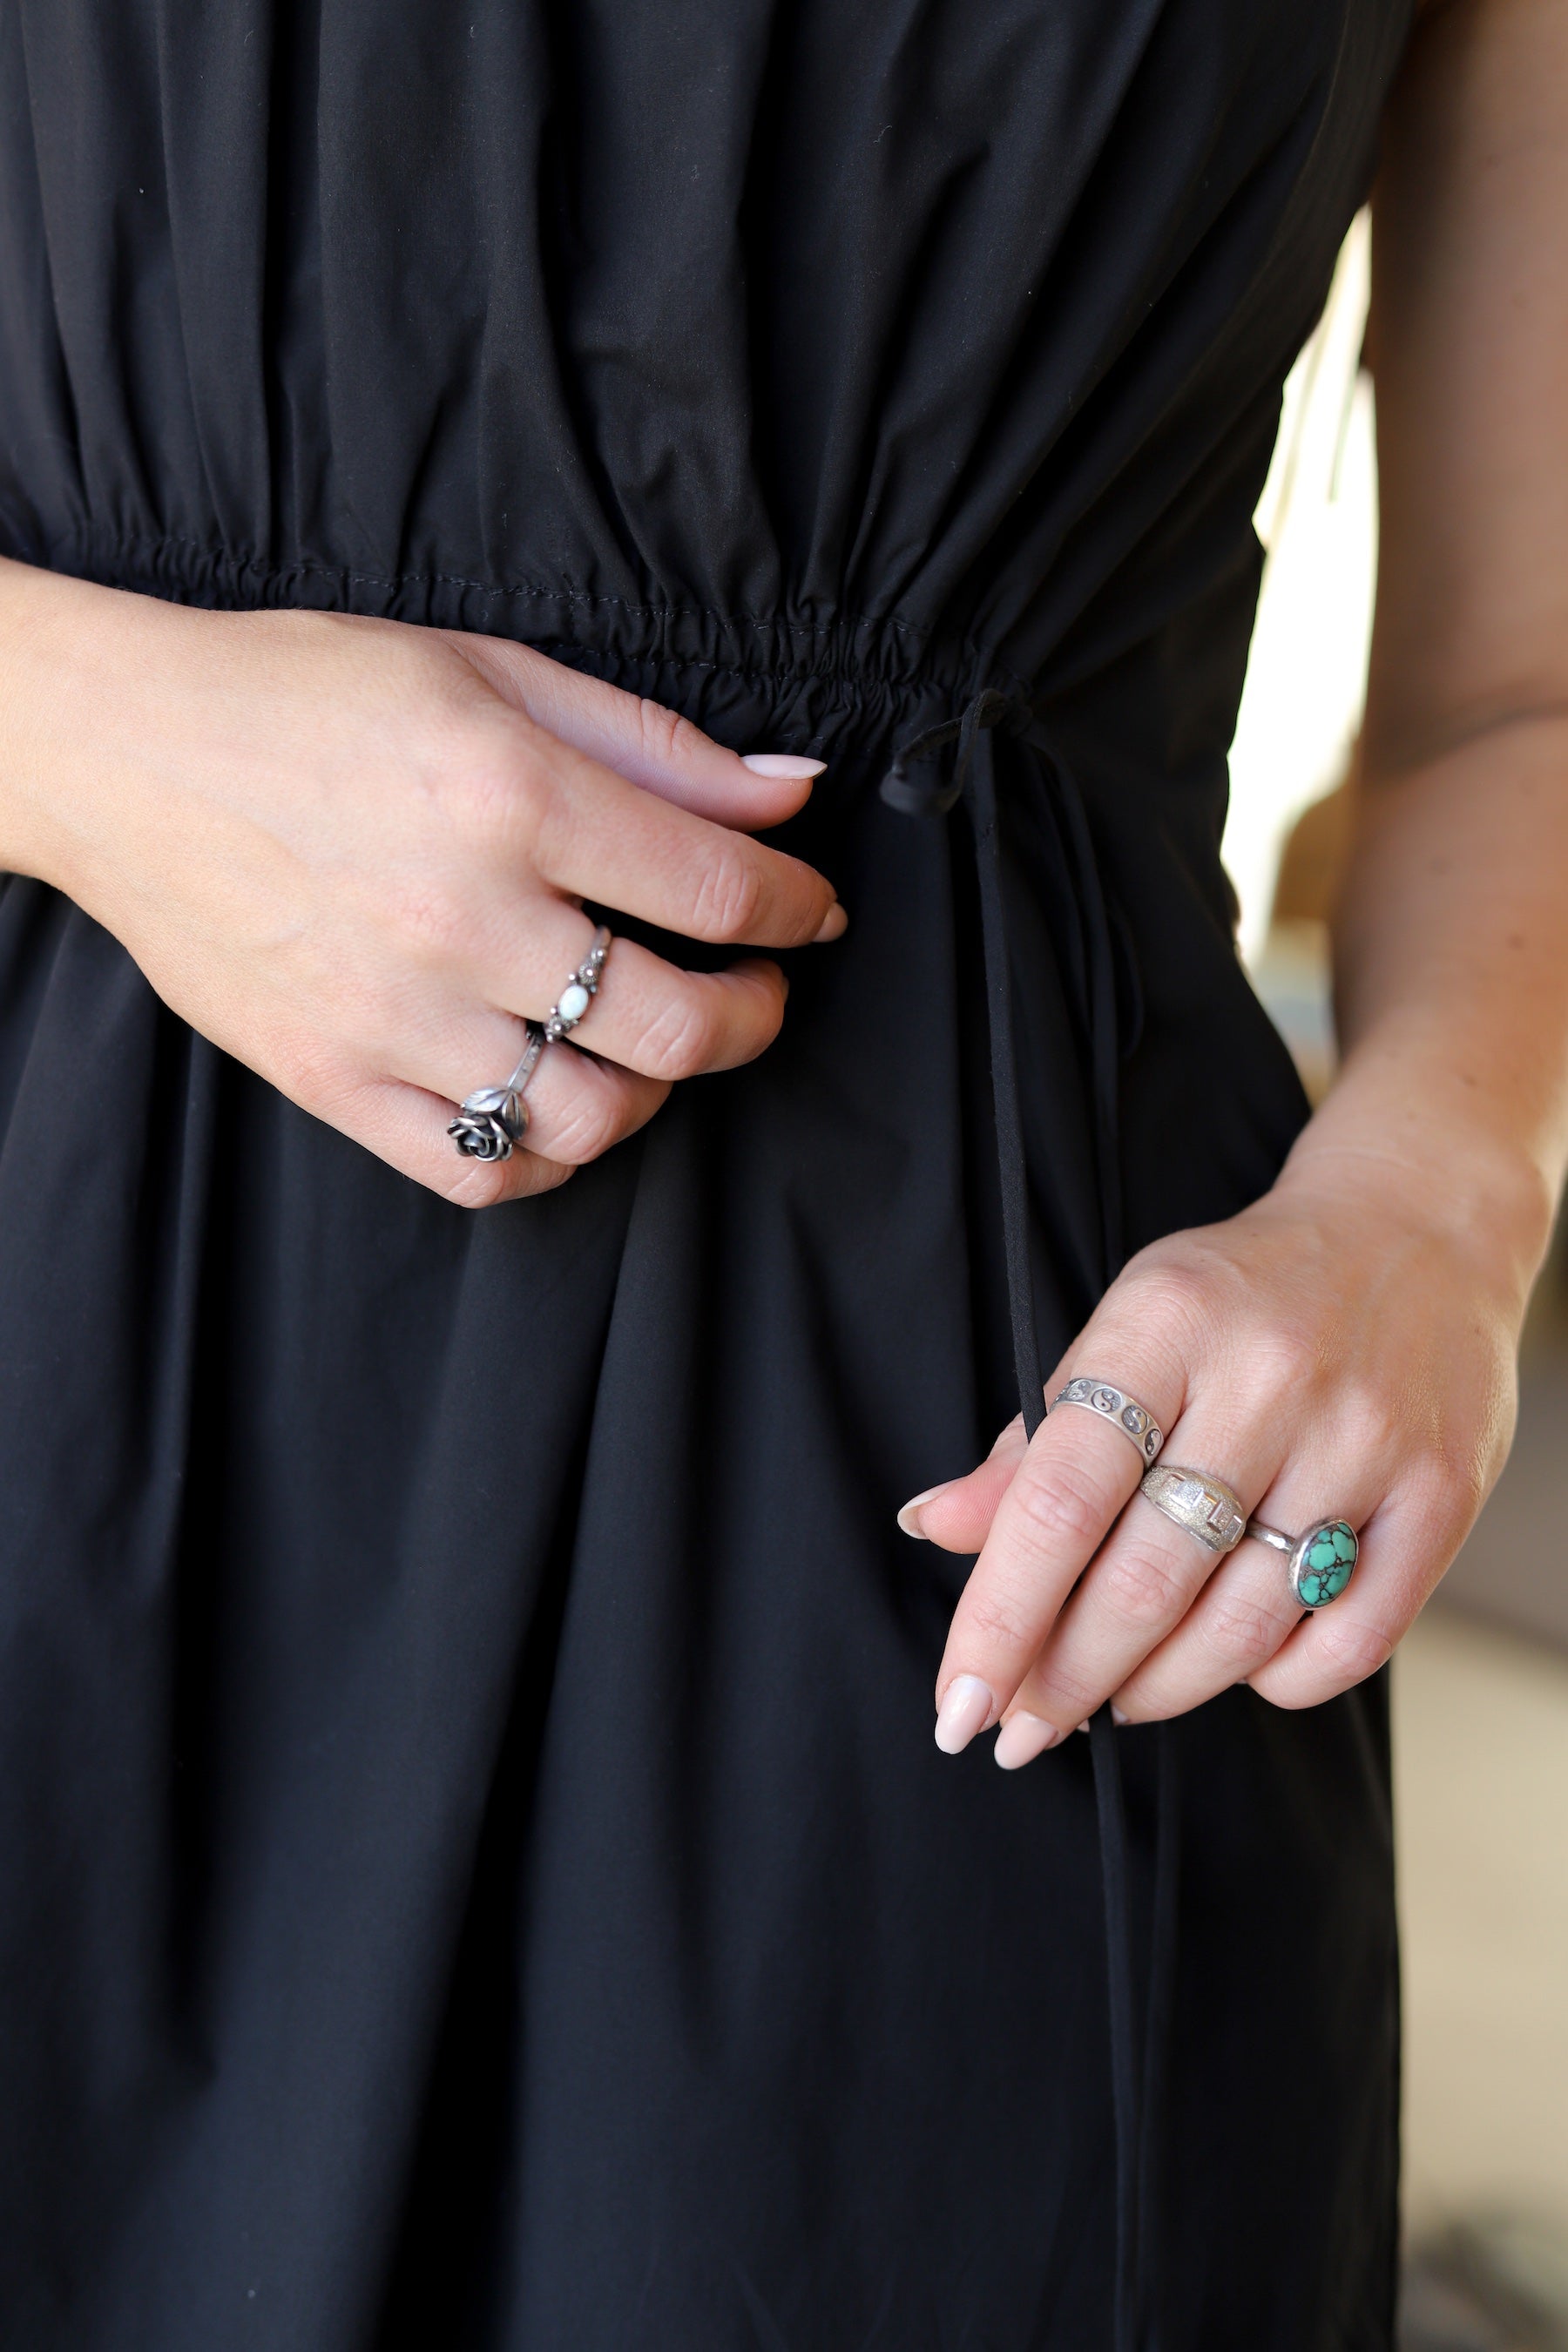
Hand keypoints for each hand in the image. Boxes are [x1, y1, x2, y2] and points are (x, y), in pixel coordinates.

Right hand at [0, 561, 842, 1203]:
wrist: (123, 754)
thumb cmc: (302, 696)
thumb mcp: (488, 672)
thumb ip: (653, 743)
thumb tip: (792, 791)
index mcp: (509, 795)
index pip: (717, 890)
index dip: (794, 908)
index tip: (809, 912)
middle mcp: (459, 917)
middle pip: (676, 1026)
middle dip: (753, 1017)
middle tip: (754, 993)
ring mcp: (392, 1014)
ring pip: (591, 1116)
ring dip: (657, 1094)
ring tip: (652, 1046)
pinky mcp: (332, 1078)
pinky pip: (481, 1169)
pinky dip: (550, 1153)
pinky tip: (561, 1101)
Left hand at [901, 1151, 1524, 1760]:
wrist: (1420, 1229)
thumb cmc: (1246, 1293)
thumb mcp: (1127, 1324)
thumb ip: (1037, 1438)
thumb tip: (937, 1526)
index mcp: (1167, 1323)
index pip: (1061, 1498)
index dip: (999, 1617)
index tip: (959, 1705)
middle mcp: (1270, 1380)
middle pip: (1144, 1580)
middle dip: (1064, 1680)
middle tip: (1021, 1729)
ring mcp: (1364, 1441)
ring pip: (1241, 1627)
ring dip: (1156, 1689)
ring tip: (1111, 1701)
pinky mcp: (1440, 1495)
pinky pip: (1347, 1643)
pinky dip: (1274, 1682)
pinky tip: (1232, 1669)